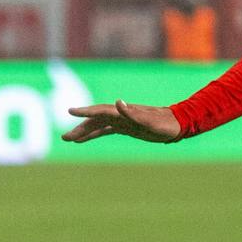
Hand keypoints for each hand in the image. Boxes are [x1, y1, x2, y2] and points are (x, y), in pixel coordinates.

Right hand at [62, 100, 181, 143]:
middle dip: (80, 127)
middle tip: (64, 137)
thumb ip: (133, 113)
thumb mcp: (150, 121)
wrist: (177, 124)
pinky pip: (105, 130)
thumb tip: (118, 102)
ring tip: (69, 139)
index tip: (70, 111)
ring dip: (84, 131)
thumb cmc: (164, 123)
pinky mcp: (125, 127)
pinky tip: (84, 139)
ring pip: (98, 126)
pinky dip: (94, 134)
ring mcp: (122, 121)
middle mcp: (120, 115)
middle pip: (95, 120)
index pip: (100, 111)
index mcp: (124, 112)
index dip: (85, 112)